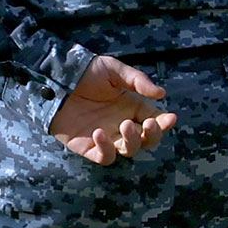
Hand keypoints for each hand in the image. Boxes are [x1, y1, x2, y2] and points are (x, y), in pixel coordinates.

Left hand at [49, 55, 178, 164]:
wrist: (58, 80)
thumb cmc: (87, 72)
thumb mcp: (114, 70)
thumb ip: (137, 81)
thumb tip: (161, 94)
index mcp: (132, 107)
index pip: (155, 120)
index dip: (165, 123)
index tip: (170, 118)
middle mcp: (122, 124)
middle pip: (146, 140)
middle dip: (152, 135)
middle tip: (147, 124)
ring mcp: (106, 137)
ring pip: (128, 151)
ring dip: (132, 142)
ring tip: (125, 125)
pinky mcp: (88, 147)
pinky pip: (103, 157)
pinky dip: (106, 150)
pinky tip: (100, 133)